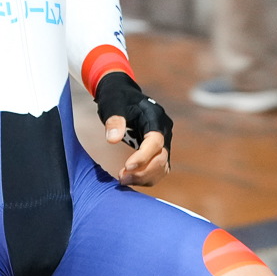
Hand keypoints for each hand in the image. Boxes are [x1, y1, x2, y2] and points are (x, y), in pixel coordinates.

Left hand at [95, 71, 172, 186]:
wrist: (122, 95)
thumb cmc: (116, 98)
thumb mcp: (112, 104)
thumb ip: (114, 120)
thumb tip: (112, 140)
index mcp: (155, 117)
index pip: (155, 142)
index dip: (143, 157)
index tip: (126, 167)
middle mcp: (164, 131)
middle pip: (161, 158)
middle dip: (142, 171)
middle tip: (121, 178)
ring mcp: (163, 142)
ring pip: (162, 167)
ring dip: (144, 178)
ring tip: (122, 180)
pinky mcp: (158, 151)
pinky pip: (158, 169)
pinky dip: (146, 177)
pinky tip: (129, 179)